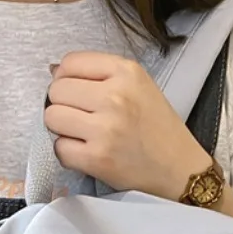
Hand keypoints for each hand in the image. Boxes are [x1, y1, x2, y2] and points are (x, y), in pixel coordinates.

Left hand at [44, 53, 210, 200]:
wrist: (180, 170)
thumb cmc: (159, 128)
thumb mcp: (139, 86)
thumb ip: (99, 75)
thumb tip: (52, 71)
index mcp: (126, 71)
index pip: (69, 63)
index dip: (64, 79)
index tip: (76, 94)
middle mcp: (115, 96)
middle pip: (56, 90)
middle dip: (62, 105)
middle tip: (80, 119)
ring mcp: (105, 128)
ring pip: (52, 118)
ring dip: (61, 129)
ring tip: (82, 135)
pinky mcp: (98, 158)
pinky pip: (60, 149)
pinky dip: (67, 153)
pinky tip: (86, 153)